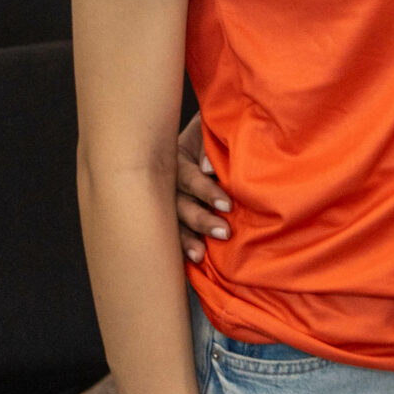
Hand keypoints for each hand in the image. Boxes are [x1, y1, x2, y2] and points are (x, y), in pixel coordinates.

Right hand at [172, 117, 229, 265]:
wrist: (207, 134)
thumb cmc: (213, 132)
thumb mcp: (211, 130)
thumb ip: (209, 145)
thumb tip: (206, 169)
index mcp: (176, 159)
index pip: (188, 178)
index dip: (206, 191)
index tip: (226, 205)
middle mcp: (167, 182)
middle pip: (178, 204)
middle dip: (200, 220)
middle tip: (224, 232)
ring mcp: (166, 201)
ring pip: (172, 222)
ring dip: (186, 239)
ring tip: (200, 255)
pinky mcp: (171, 216)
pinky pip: (171, 234)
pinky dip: (179, 248)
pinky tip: (188, 263)